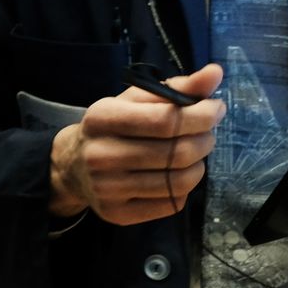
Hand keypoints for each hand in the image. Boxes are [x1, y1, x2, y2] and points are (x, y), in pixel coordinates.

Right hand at [49, 64, 225, 225]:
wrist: (72, 166)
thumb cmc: (112, 127)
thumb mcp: (136, 100)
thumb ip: (178, 87)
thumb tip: (215, 73)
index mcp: (102, 118)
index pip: (165, 120)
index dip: (200, 115)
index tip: (216, 108)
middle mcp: (100, 154)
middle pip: (176, 152)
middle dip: (204, 139)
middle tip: (207, 133)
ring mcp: (108, 188)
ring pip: (179, 181)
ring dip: (199, 165)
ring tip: (194, 154)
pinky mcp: (118, 214)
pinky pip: (172, 204)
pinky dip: (184, 188)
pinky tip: (175, 175)